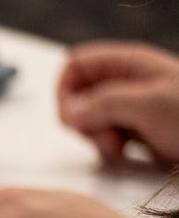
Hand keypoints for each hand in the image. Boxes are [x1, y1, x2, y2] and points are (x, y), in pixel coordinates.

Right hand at [59, 42, 178, 167]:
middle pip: (77, 96)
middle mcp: (126, 83)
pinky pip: (104, 139)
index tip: (73, 116)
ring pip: (88, 121)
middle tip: (103, 133)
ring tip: (121, 146)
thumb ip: (105, 103)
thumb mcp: (151, 104)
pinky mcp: (135, 132)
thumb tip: (69, 111)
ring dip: (96, 139)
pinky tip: (128, 154)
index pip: (75, 65)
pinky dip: (108, 151)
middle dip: (82, 120)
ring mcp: (130, 108)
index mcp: (129, 62)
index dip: (66, 90)